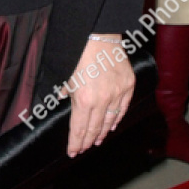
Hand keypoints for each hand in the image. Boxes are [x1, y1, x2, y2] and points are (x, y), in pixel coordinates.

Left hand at [65, 35, 134, 155]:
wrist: (100, 36)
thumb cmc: (80, 54)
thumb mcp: (66, 75)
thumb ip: (64, 91)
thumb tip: (60, 99)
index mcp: (84, 100)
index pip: (79, 128)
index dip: (75, 143)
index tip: (72, 152)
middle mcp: (102, 100)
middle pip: (94, 128)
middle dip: (87, 141)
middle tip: (83, 149)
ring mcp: (117, 94)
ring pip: (110, 120)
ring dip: (102, 132)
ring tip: (96, 141)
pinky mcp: (128, 86)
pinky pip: (123, 108)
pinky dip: (117, 118)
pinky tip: (111, 126)